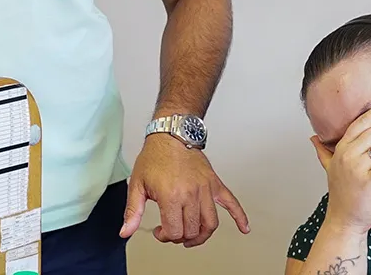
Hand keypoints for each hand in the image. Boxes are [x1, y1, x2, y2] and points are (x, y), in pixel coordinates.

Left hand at [120, 133, 248, 246]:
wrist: (171, 133)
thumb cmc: (154, 156)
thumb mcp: (137, 184)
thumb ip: (132, 211)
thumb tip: (126, 231)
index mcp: (171, 196)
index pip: (174, 231)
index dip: (166, 236)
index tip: (160, 231)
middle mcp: (191, 194)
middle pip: (192, 230)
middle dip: (181, 236)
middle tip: (173, 231)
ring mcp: (205, 189)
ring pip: (210, 223)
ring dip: (202, 235)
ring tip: (193, 236)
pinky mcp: (214, 183)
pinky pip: (232, 203)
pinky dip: (240, 217)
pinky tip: (244, 228)